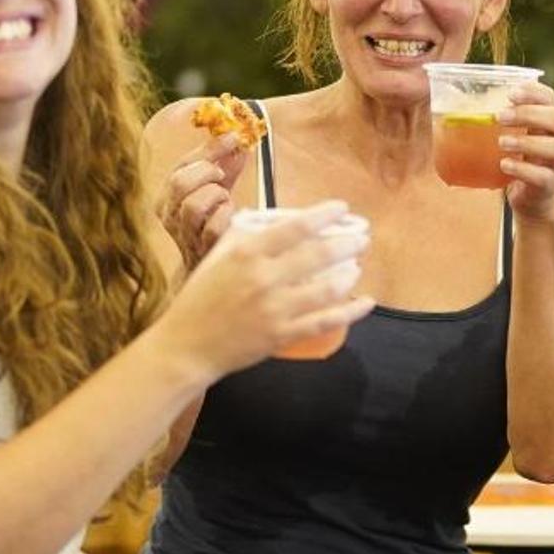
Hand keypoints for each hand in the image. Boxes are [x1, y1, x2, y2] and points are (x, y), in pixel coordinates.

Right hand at [154, 199, 373, 377]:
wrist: (187, 345)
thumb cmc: (200, 297)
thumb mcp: (217, 256)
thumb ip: (246, 234)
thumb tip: (276, 218)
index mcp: (247, 252)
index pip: (296, 227)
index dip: (325, 215)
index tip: (342, 208)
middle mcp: (264, 278)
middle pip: (319, 254)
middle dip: (348, 243)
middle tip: (363, 237)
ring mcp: (275, 308)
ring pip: (328, 288)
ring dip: (350, 274)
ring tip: (357, 266)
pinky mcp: (282, 334)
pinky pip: (325, 321)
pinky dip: (351, 312)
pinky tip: (366, 302)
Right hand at [159, 134, 248, 271]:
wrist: (213, 268)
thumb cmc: (215, 223)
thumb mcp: (217, 190)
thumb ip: (224, 166)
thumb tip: (238, 139)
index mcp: (167, 196)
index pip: (182, 164)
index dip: (210, 148)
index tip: (234, 137)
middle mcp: (168, 216)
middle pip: (180, 183)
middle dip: (208, 172)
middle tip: (222, 176)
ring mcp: (182, 235)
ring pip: (192, 205)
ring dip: (216, 197)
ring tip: (225, 200)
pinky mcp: (200, 251)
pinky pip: (211, 229)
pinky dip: (225, 217)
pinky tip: (231, 217)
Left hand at [497, 82, 553, 223]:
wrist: (529, 198)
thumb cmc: (515, 158)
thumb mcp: (507, 134)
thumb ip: (489, 116)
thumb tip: (447, 94)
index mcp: (549, 120)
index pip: (549, 97)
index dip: (533, 92)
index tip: (510, 93)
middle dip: (528, 114)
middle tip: (500, 116)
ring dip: (527, 143)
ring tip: (501, 142)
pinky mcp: (550, 185)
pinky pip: (543, 176)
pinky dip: (523, 169)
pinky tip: (504, 165)